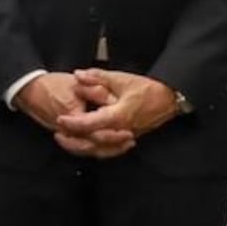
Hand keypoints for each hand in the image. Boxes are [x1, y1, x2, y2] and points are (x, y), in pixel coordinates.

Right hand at [14, 72, 129, 158]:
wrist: (29, 90)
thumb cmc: (51, 85)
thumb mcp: (76, 84)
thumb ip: (96, 90)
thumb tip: (114, 99)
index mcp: (73, 115)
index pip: (96, 132)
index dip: (114, 134)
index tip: (128, 132)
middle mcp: (68, 130)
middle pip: (93, 147)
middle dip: (113, 146)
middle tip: (130, 141)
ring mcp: (65, 135)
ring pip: (87, 150)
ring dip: (106, 149)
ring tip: (123, 145)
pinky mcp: (64, 136)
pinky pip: (81, 147)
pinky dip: (95, 148)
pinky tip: (107, 145)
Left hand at [55, 69, 179, 156]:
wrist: (168, 98)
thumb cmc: (146, 88)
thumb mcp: (121, 79)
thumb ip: (97, 77)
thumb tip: (78, 75)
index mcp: (118, 116)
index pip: (90, 124)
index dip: (73, 123)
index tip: (60, 119)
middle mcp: (121, 131)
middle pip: (92, 143)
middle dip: (73, 140)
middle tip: (57, 133)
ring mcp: (125, 138)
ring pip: (100, 151)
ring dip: (81, 148)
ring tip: (66, 140)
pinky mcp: (128, 139)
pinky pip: (109, 151)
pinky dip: (95, 150)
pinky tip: (85, 146)